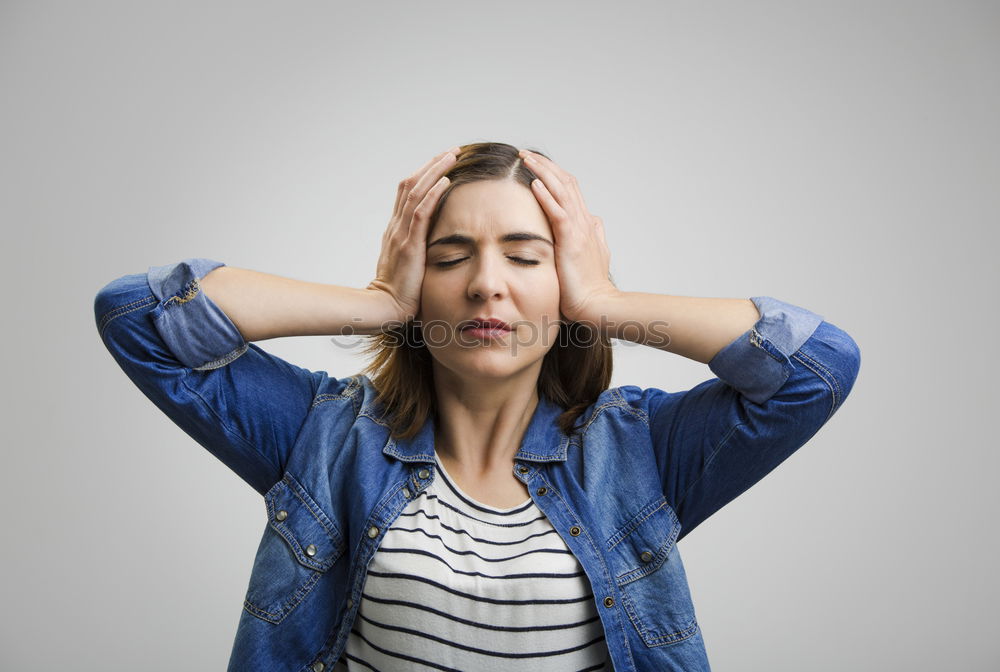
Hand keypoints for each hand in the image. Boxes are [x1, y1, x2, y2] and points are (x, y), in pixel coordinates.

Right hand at [367, 147, 457, 322]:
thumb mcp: (409, 267)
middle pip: (411, 185)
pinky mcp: (409, 244)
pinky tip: (446, 181)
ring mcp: (401, 234)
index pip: (407, 194)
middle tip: (450, 151)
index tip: (441, 163)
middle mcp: (396, 226)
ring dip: (435, 171)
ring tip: (452, 156)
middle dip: (431, 165)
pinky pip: (421, 212)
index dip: (424, 176)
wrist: (384, 309)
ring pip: (416, 192)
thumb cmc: (399, 295)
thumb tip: (433, 249)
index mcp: (396, 231)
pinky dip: (433, 194)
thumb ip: (417, 254)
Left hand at [518, 149, 619, 324]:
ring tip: (525, 159)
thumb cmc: (589, 288)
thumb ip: (592, 237)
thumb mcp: (592, 257)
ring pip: (562, 191)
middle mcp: (584, 222)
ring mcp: (580, 230)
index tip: (535, 164)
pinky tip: (534, 184)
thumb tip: (594, 222)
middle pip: (565, 183)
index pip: (569, 189)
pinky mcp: (572, 242)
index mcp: (586, 225)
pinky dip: (547, 196)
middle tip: (524, 154)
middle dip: (544, 165)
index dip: (553, 174)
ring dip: (543, 172)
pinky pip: (558, 213)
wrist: (597, 306)